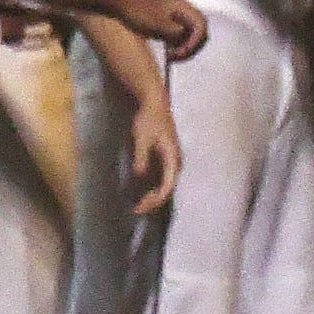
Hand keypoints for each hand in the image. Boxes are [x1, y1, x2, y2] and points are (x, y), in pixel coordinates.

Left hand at [122, 0, 207, 61]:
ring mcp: (176, 17)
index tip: (181, 52)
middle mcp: (183, 12)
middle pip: (199, 32)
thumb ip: (175, 32)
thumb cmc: (138, 9)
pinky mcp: (167, 22)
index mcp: (184, 8)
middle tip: (177, 57)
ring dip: (185, 47)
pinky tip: (167, 51)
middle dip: (192, 47)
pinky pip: (179, 35)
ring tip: (172, 56)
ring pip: (190, 35)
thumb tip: (185, 40)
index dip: (195, 41)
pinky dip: (177, 45)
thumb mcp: (157, 23)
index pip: (201, 26)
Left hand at [126, 95, 183, 214]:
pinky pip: (164, 178)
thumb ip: (142, 156)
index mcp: (172, 156)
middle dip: (155, 201)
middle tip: (137, 209)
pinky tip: (145, 192)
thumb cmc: (149, 119)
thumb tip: (140, 174)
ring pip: (167, 184)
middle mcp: (176, 160)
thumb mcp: (142, 137)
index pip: (168, 184)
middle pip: (169, 187)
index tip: (142, 206)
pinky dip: (155, 188)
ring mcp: (172, 159)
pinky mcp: (167, 157)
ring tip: (141, 204)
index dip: (156, 198)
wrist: (155, 104)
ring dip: (155, 196)